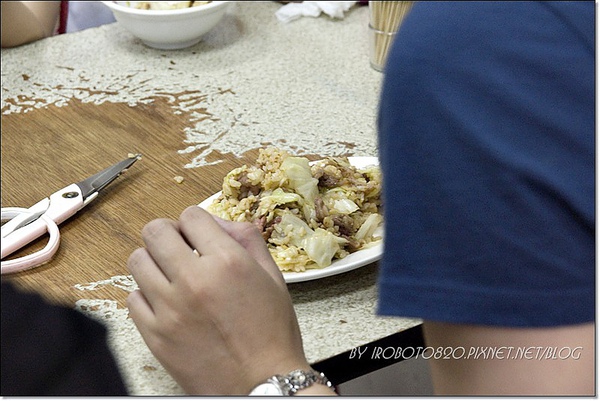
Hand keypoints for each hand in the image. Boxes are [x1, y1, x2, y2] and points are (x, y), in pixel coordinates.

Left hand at [127, 206, 309, 394]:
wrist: (263, 383)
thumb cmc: (272, 334)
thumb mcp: (273, 277)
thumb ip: (248, 240)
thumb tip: (220, 222)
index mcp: (227, 262)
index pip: (191, 215)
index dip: (196, 222)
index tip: (199, 234)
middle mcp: (194, 281)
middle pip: (155, 231)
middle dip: (168, 233)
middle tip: (180, 248)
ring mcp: (170, 309)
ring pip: (137, 261)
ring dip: (154, 262)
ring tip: (171, 275)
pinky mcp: (155, 335)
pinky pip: (133, 298)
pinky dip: (147, 295)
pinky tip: (166, 302)